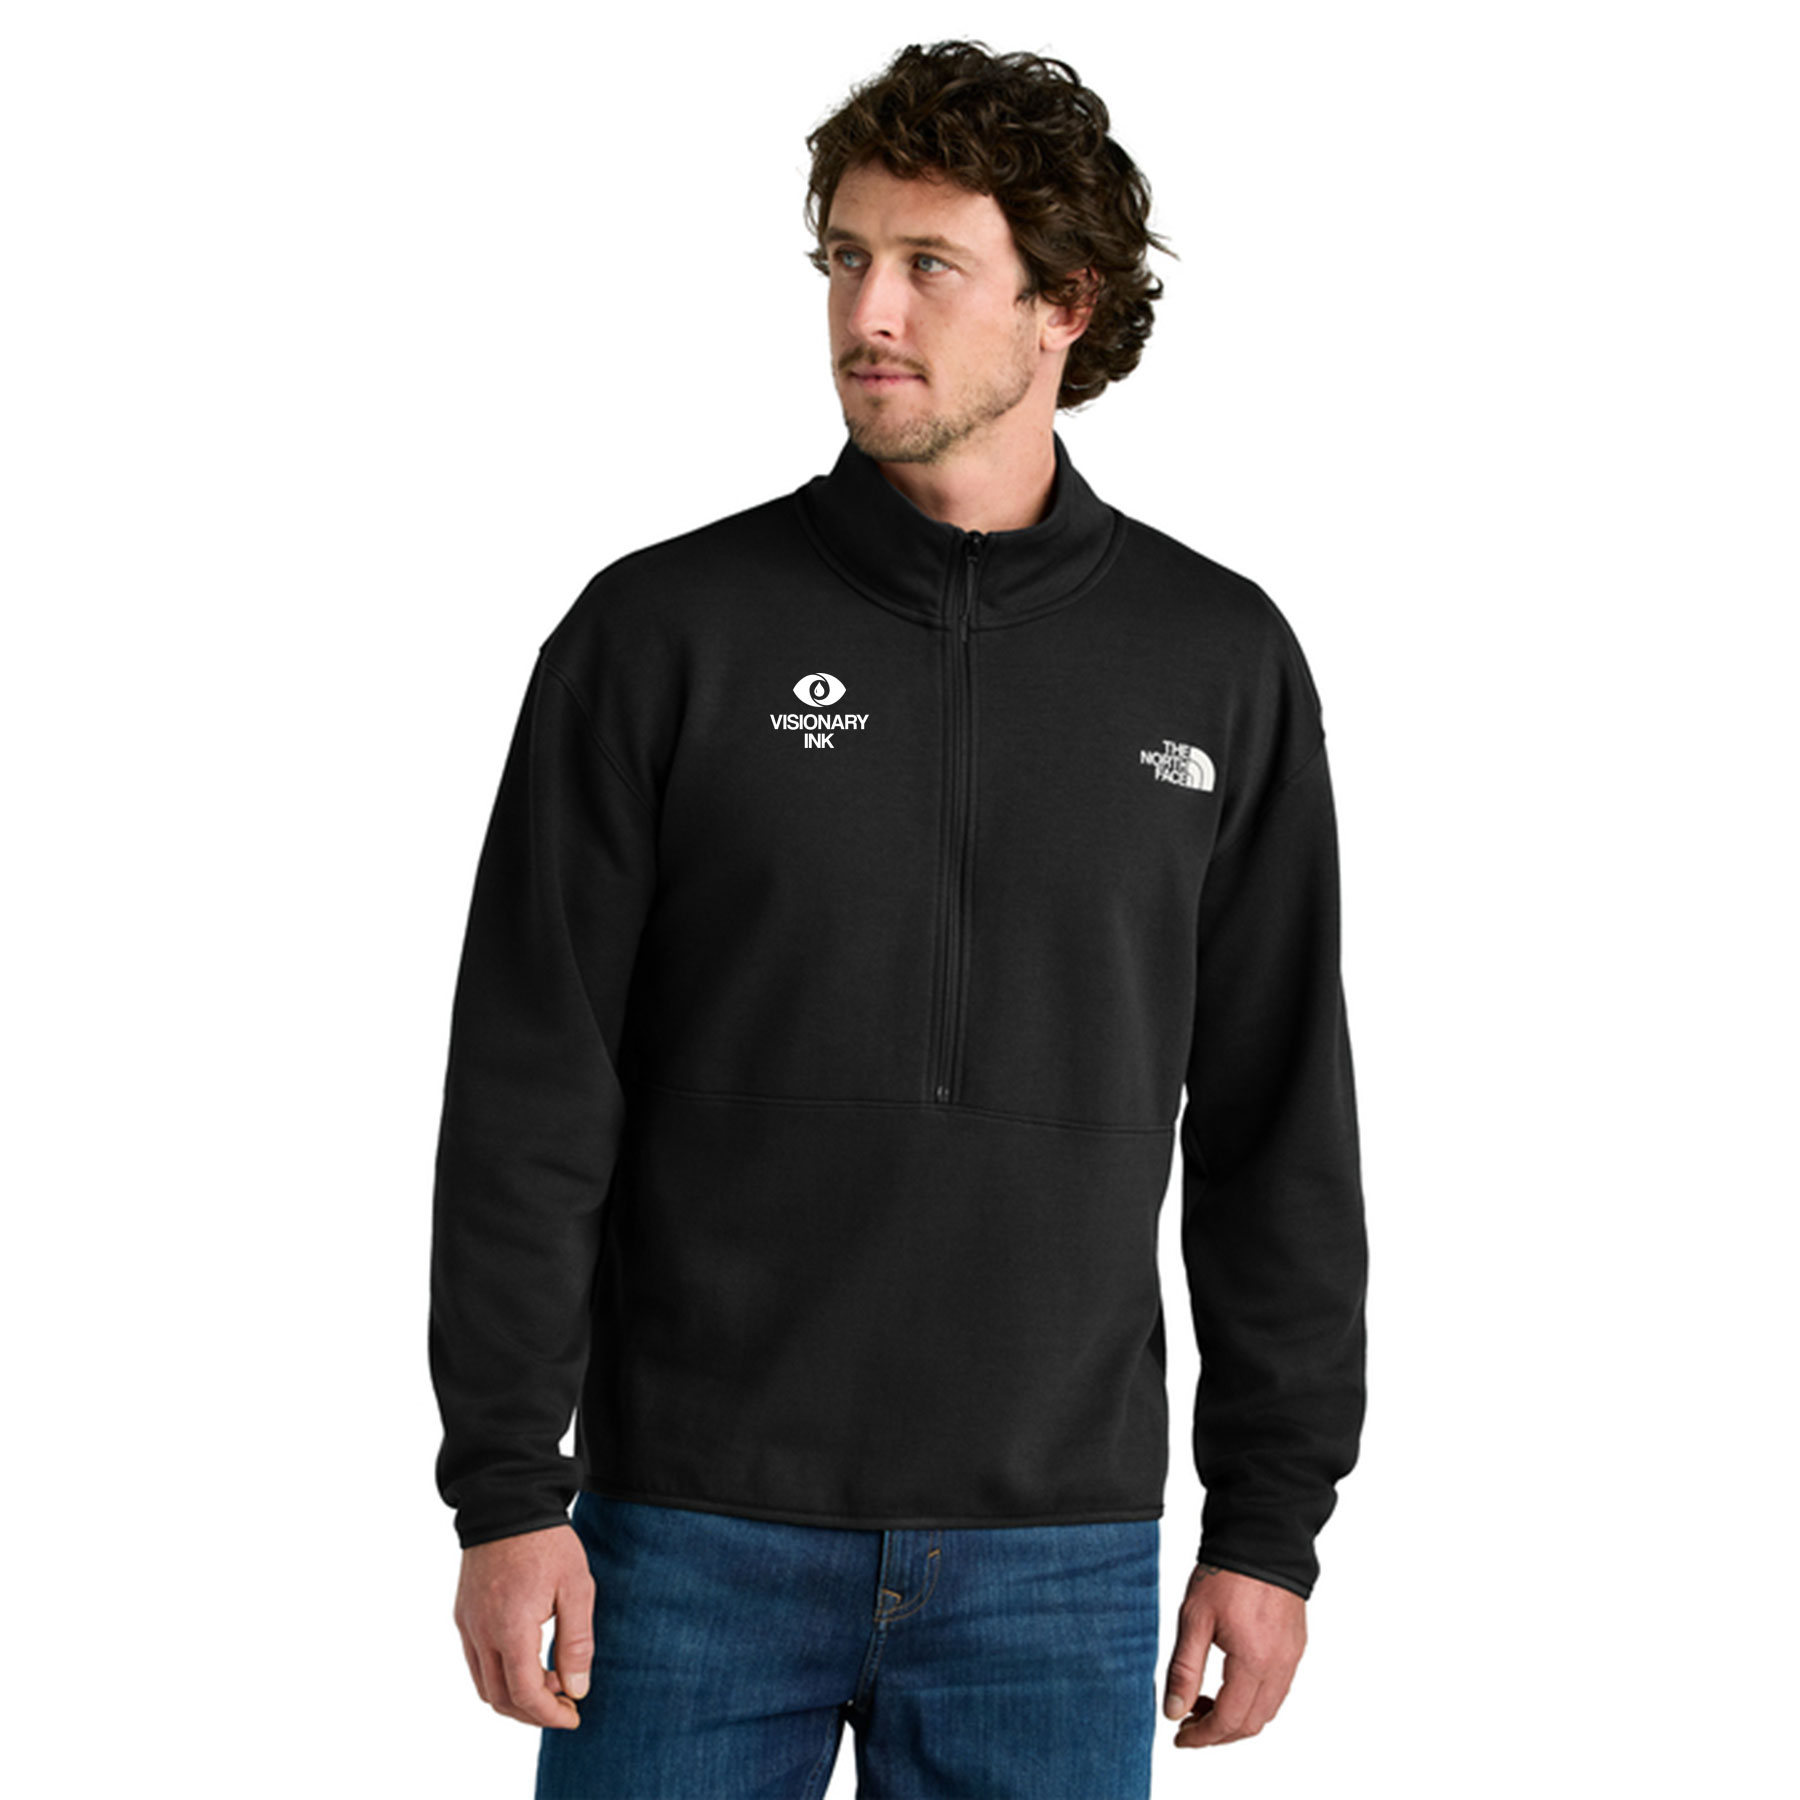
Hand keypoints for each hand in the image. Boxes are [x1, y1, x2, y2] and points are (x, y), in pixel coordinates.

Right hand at [453, 1523, 594, 1729]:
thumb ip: (576, 1642)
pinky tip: (527, 1659)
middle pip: (500, 1698)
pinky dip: (499, 1675)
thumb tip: (577, 1690)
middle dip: (533, 1711)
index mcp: (510, 1628)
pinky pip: (475, 1661)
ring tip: (550, 1682)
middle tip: (565, 1704)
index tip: (574, 1715)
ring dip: (514, 1696)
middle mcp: (481, 1632)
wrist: (507, 1500)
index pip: (524, 1694)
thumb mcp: (576, 1587)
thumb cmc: (547, 1542)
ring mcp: (467, 1624)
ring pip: (483, 1685)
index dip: (549, 1714)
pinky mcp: (462, 1614)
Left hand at [1161, 1561, 1305, 1747]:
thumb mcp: (1194, 1619)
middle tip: (1188, 1722)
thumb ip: (1184, 1669)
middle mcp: (1279, 1666)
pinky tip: (1229, 1683)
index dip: (1202, 1736)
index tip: (1180, 1737)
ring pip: (1268, 1710)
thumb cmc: (1226, 1574)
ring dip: (1237, 1718)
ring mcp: (1291, 1657)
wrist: (1262, 1538)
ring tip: (1204, 1702)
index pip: (1229, 1720)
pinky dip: (1254, 1699)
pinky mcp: (1295, 1645)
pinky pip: (1278, 1689)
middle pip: (1251, 1723)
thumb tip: (1173, 1711)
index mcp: (1253, 1662)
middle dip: (1219, 1733)